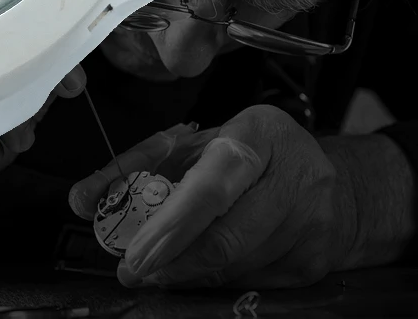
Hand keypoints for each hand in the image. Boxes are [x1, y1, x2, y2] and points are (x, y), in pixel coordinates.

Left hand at [68, 104, 354, 288]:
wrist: (336, 183)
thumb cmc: (250, 154)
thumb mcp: (195, 143)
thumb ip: (135, 166)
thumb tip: (82, 200)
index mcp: (258, 134)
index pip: (211, 186)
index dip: (171, 225)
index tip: (135, 252)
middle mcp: (293, 177)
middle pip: (226, 236)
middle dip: (173, 260)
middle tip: (136, 270)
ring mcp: (311, 224)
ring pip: (237, 265)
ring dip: (191, 273)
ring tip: (161, 268)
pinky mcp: (315, 263)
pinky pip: (254, 282)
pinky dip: (218, 280)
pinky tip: (199, 270)